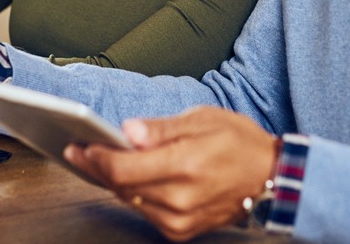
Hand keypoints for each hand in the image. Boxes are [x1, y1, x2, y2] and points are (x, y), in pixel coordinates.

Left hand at [64, 106, 277, 241]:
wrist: (270, 177)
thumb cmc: (239, 143)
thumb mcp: (201, 119)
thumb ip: (160, 128)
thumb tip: (127, 131)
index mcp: (185, 165)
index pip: (123, 167)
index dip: (96, 156)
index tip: (80, 145)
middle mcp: (180, 198)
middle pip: (120, 185)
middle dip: (97, 166)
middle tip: (79, 150)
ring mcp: (180, 219)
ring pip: (129, 199)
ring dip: (112, 180)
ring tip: (97, 160)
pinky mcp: (181, 231)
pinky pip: (144, 211)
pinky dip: (133, 193)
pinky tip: (126, 177)